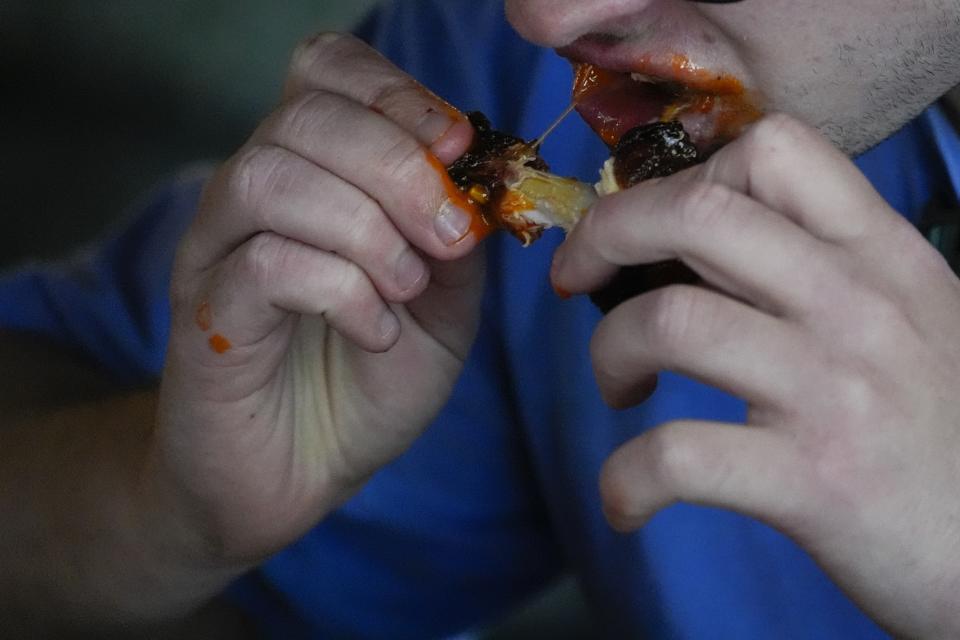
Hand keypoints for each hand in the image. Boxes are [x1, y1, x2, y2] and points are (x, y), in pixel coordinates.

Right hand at [152, 33, 483, 564]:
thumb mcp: (443, 308)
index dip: (396, 92)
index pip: (327, 71)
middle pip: (304, 116)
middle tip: (448, 236)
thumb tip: (481, 180)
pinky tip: (375, 333)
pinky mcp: (204, 313)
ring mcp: (218, 250)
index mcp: (314, 172)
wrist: (298, 476)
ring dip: (365, 228)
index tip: (459, 147)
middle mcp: (254, 193)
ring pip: (271, 177)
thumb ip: (458, 241)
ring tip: (406, 289)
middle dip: (398, 165)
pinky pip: (262, 263)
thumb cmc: (367, 383)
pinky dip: (341, 290)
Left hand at [551, 114, 959, 637]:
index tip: (648, 228)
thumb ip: (822, 271)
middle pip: (697, 214)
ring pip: (669, 322)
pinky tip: (626, 501)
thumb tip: (695, 248)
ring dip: (609, 352)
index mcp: (882, 255)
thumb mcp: (910, 319)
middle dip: (605, 235)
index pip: (774, 149)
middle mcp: (859, 305)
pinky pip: (677, 456)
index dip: (683, 176)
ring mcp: (835, 390)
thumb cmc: (942, 432)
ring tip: (619, 390)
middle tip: (579, 281)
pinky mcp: (814, 481)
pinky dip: (625, 480)